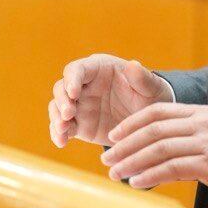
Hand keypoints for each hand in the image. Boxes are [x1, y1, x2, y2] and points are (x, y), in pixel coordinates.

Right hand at [48, 54, 171, 147]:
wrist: (148, 122)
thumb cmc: (151, 97)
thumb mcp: (151, 88)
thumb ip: (142, 78)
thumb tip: (133, 65)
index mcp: (99, 69)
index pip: (78, 69)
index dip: (72, 79)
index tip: (74, 92)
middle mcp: (84, 85)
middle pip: (62, 88)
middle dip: (62, 100)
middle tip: (68, 113)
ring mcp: (79, 106)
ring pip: (57, 107)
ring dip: (56, 117)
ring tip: (62, 130)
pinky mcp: (79, 125)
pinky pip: (62, 128)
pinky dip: (58, 134)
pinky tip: (61, 142)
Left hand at [100, 103, 207, 198]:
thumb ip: (189, 139)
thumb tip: (160, 158)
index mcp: (200, 113)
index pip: (158, 111)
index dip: (132, 123)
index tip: (115, 135)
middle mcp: (200, 123)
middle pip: (153, 129)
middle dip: (125, 144)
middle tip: (106, 157)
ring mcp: (205, 142)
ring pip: (158, 148)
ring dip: (132, 161)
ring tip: (115, 173)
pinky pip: (172, 167)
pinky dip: (150, 175)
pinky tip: (137, 182)